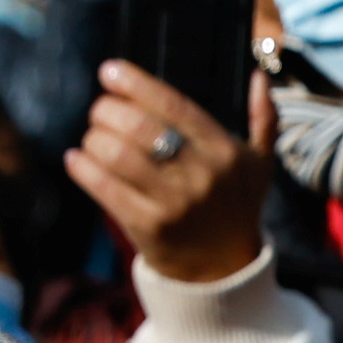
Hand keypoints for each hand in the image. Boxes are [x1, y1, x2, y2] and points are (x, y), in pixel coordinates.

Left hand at [67, 60, 277, 287]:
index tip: (109, 72)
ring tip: (93, 138)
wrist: (225, 269)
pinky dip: (82, 168)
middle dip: (107, 110)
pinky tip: (77, 159)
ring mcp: (175, 204)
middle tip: (99, 110)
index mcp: (224, 152)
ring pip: (116, 155)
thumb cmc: (237, 205)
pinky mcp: (149, 227)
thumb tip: (260, 76)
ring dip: (94, 138)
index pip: (172, 105)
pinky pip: (104, 188)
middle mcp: (202, 176)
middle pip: (138, 127)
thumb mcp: (260, 163)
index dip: (135, 83)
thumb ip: (264, 118)